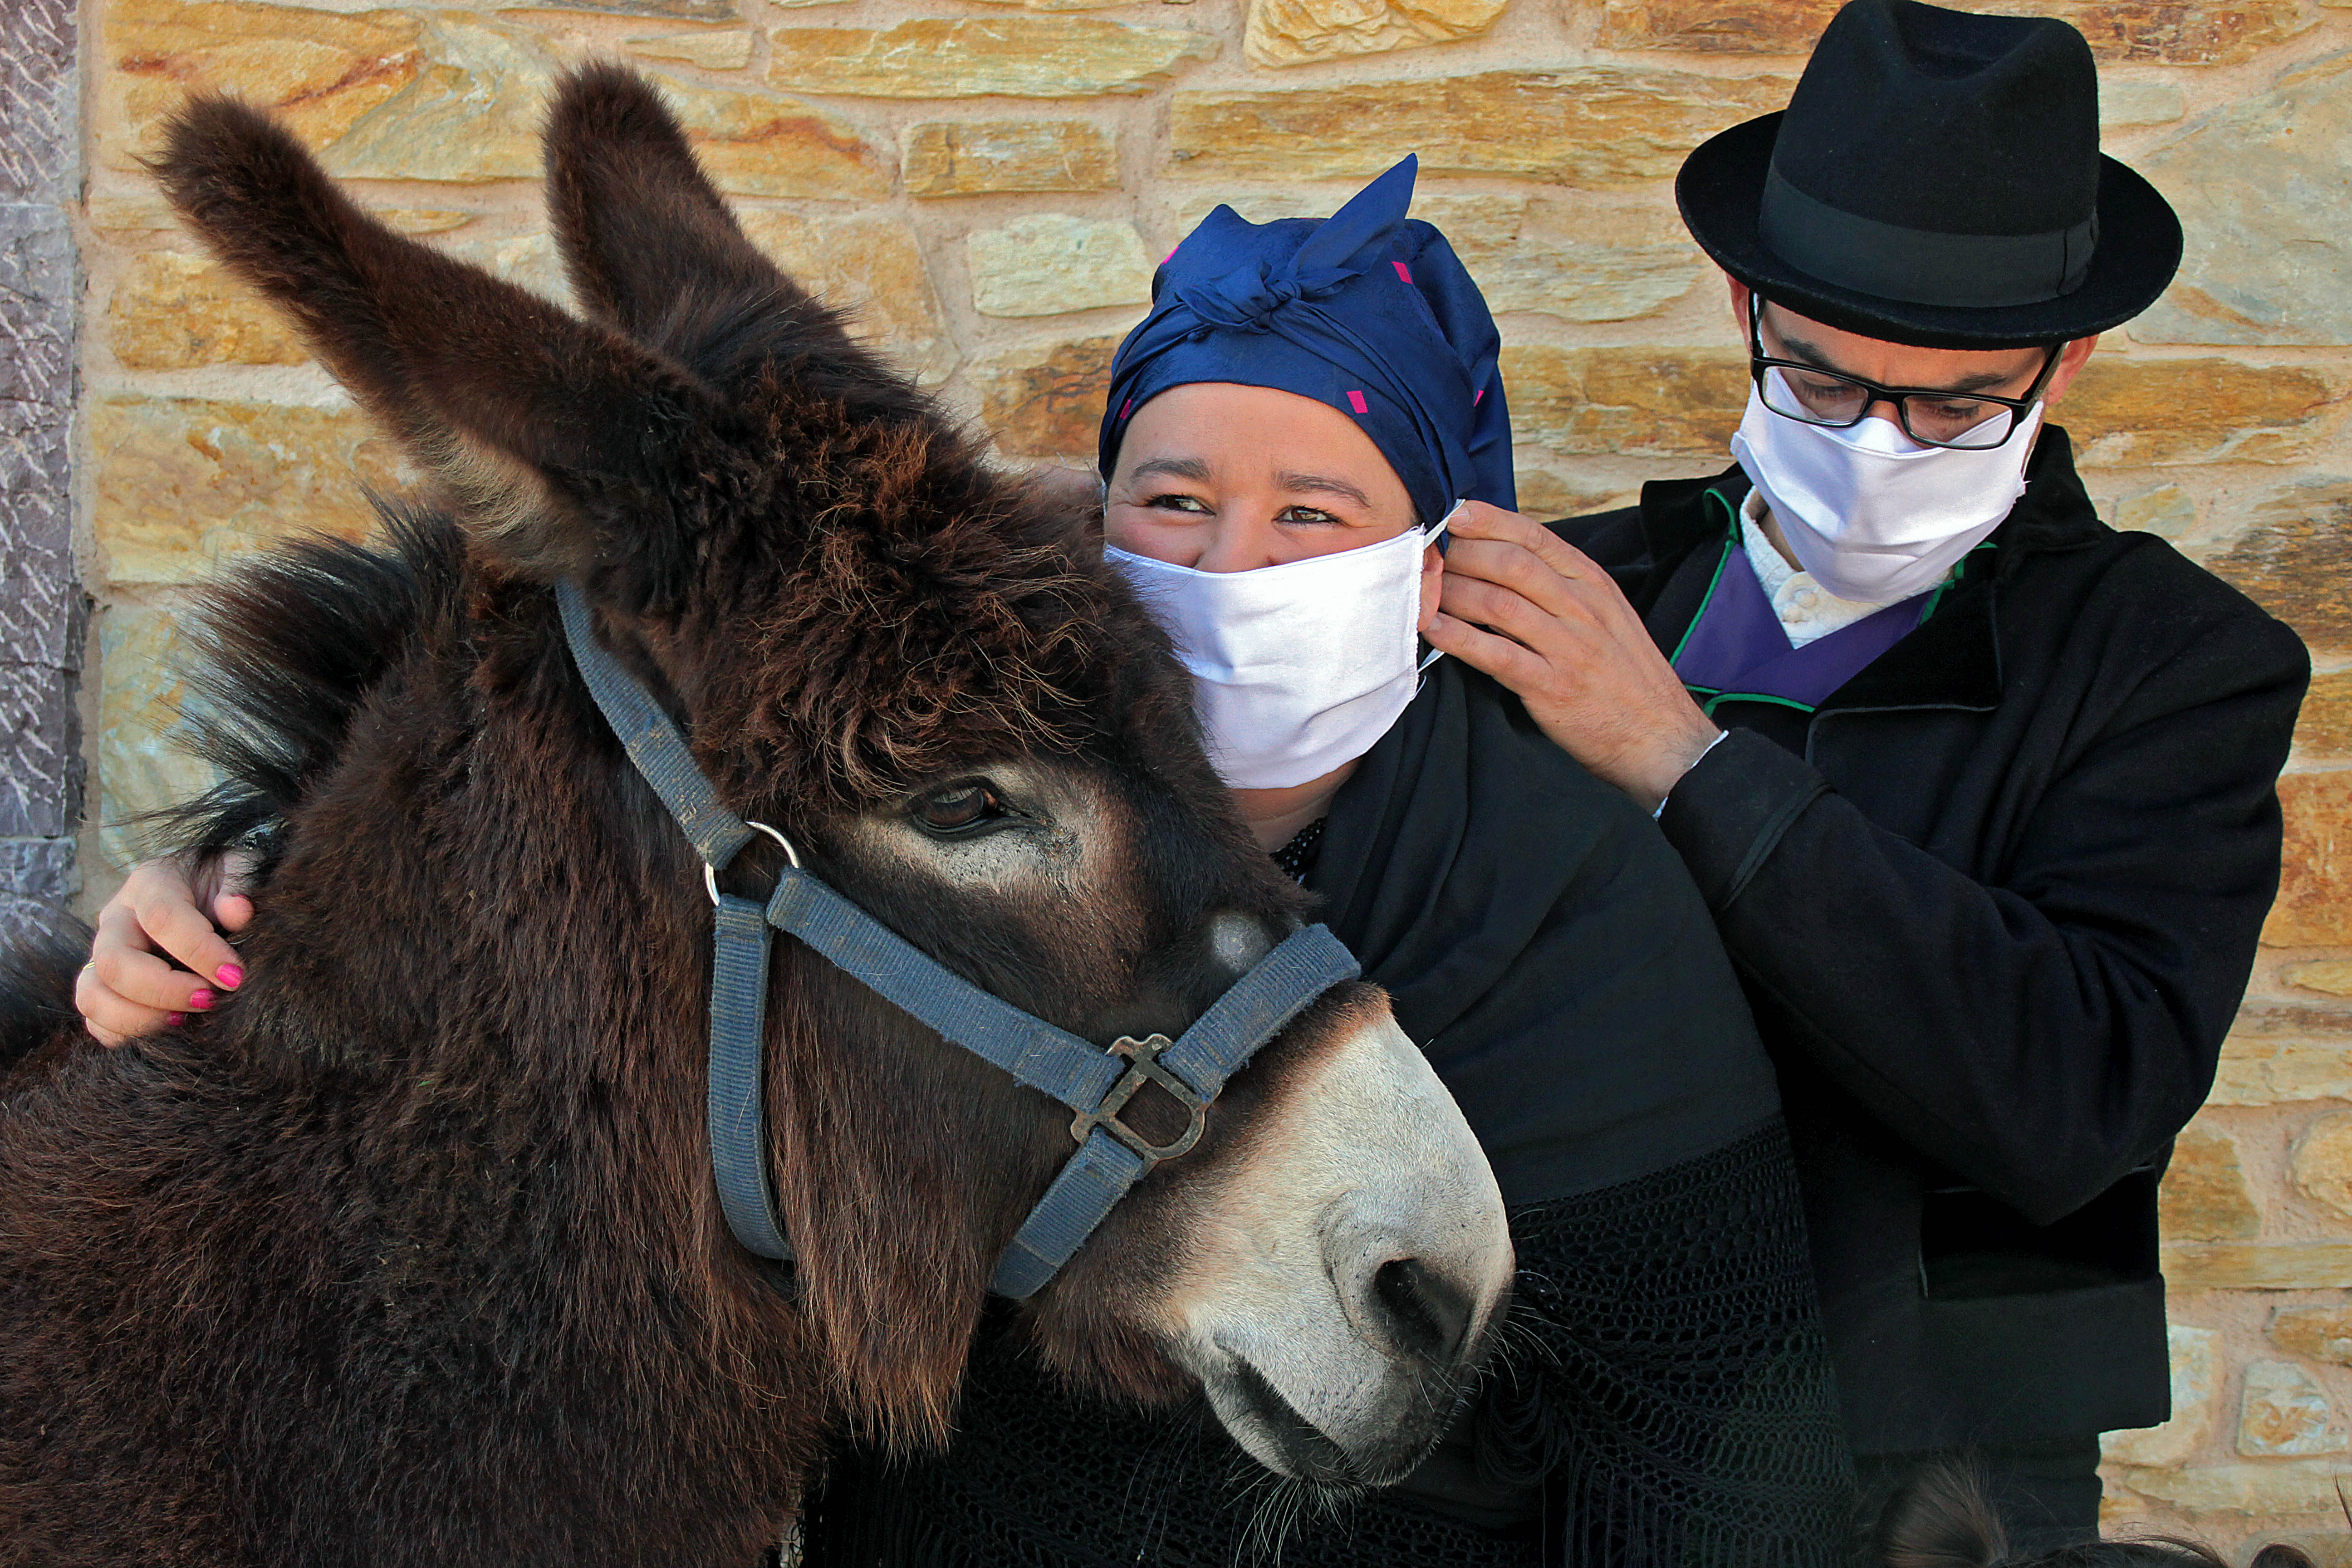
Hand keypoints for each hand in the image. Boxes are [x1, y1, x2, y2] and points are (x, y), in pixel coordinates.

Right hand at [77, 851, 256, 1045]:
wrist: (211, 891)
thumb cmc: (226, 882)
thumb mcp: (240, 871)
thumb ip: (239, 884)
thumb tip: (237, 909)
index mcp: (151, 884)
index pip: (162, 917)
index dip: (199, 952)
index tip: (234, 977)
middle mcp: (118, 919)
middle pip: (115, 963)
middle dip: (165, 991)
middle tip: (210, 1001)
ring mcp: (103, 954)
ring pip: (92, 996)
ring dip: (139, 1019)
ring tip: (185, 1022)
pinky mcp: (103, 986)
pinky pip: (95, 1020)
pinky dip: (125, 1034)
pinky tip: (167, 1031)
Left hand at [1427, 501, 1720, 812]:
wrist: (1660, 737)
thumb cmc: (1624, 676)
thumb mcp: (1605, 617)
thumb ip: (1563, 588)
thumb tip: (1505, 561)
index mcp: (1594, 585)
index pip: (1536, 538)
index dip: (1489, 522)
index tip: (1454, 516)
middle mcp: (1583, 608)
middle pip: (1510, 564)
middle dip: (1461, 556)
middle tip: (1426, 559)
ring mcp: (1570, 647)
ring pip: (1499, 603)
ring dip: (1452, 593)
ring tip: (1420, 592)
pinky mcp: (1554, 686)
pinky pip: (1497, 655)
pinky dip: (1459, 640)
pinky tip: (1433, 631)